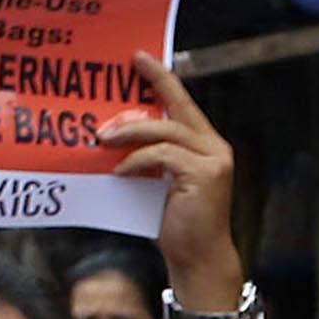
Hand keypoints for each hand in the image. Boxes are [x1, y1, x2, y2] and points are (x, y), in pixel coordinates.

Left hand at [100, 51, 241, 301]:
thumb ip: (150, 156)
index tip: (139, 58)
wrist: (197, 259)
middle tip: (113, 86)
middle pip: (178, 108)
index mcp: (206, 145)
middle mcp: (215, 148)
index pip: (183, 104)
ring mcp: (213, 161)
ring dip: (130, 131)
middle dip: (148, 89)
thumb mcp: (159, 181)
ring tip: (103, 139)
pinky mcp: (204, 175)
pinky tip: (120, 171)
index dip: (162, 79)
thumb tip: (114, 134)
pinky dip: (136, 160)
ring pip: (166, 130)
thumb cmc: (176, 224)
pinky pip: (162, 155)